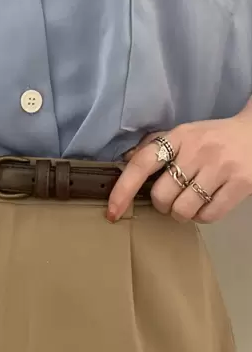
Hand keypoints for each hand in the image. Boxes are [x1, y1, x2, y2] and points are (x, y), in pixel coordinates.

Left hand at [107, 98, 251, 222]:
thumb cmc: (214, 138)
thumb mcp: (185, 134)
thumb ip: (155, 147)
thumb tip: (124, 162)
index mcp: (180, 137)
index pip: (142, 164)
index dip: (123, 190)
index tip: (112, 211)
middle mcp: (198, 151)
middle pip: (162, 195)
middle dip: (162, 204)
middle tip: (172, 198)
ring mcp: (220, 168)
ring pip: (183, 210)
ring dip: (181, 213)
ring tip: (190, 201)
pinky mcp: (241, 184)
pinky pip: (208, 216)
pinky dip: (202, 217)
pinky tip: (207, 204)